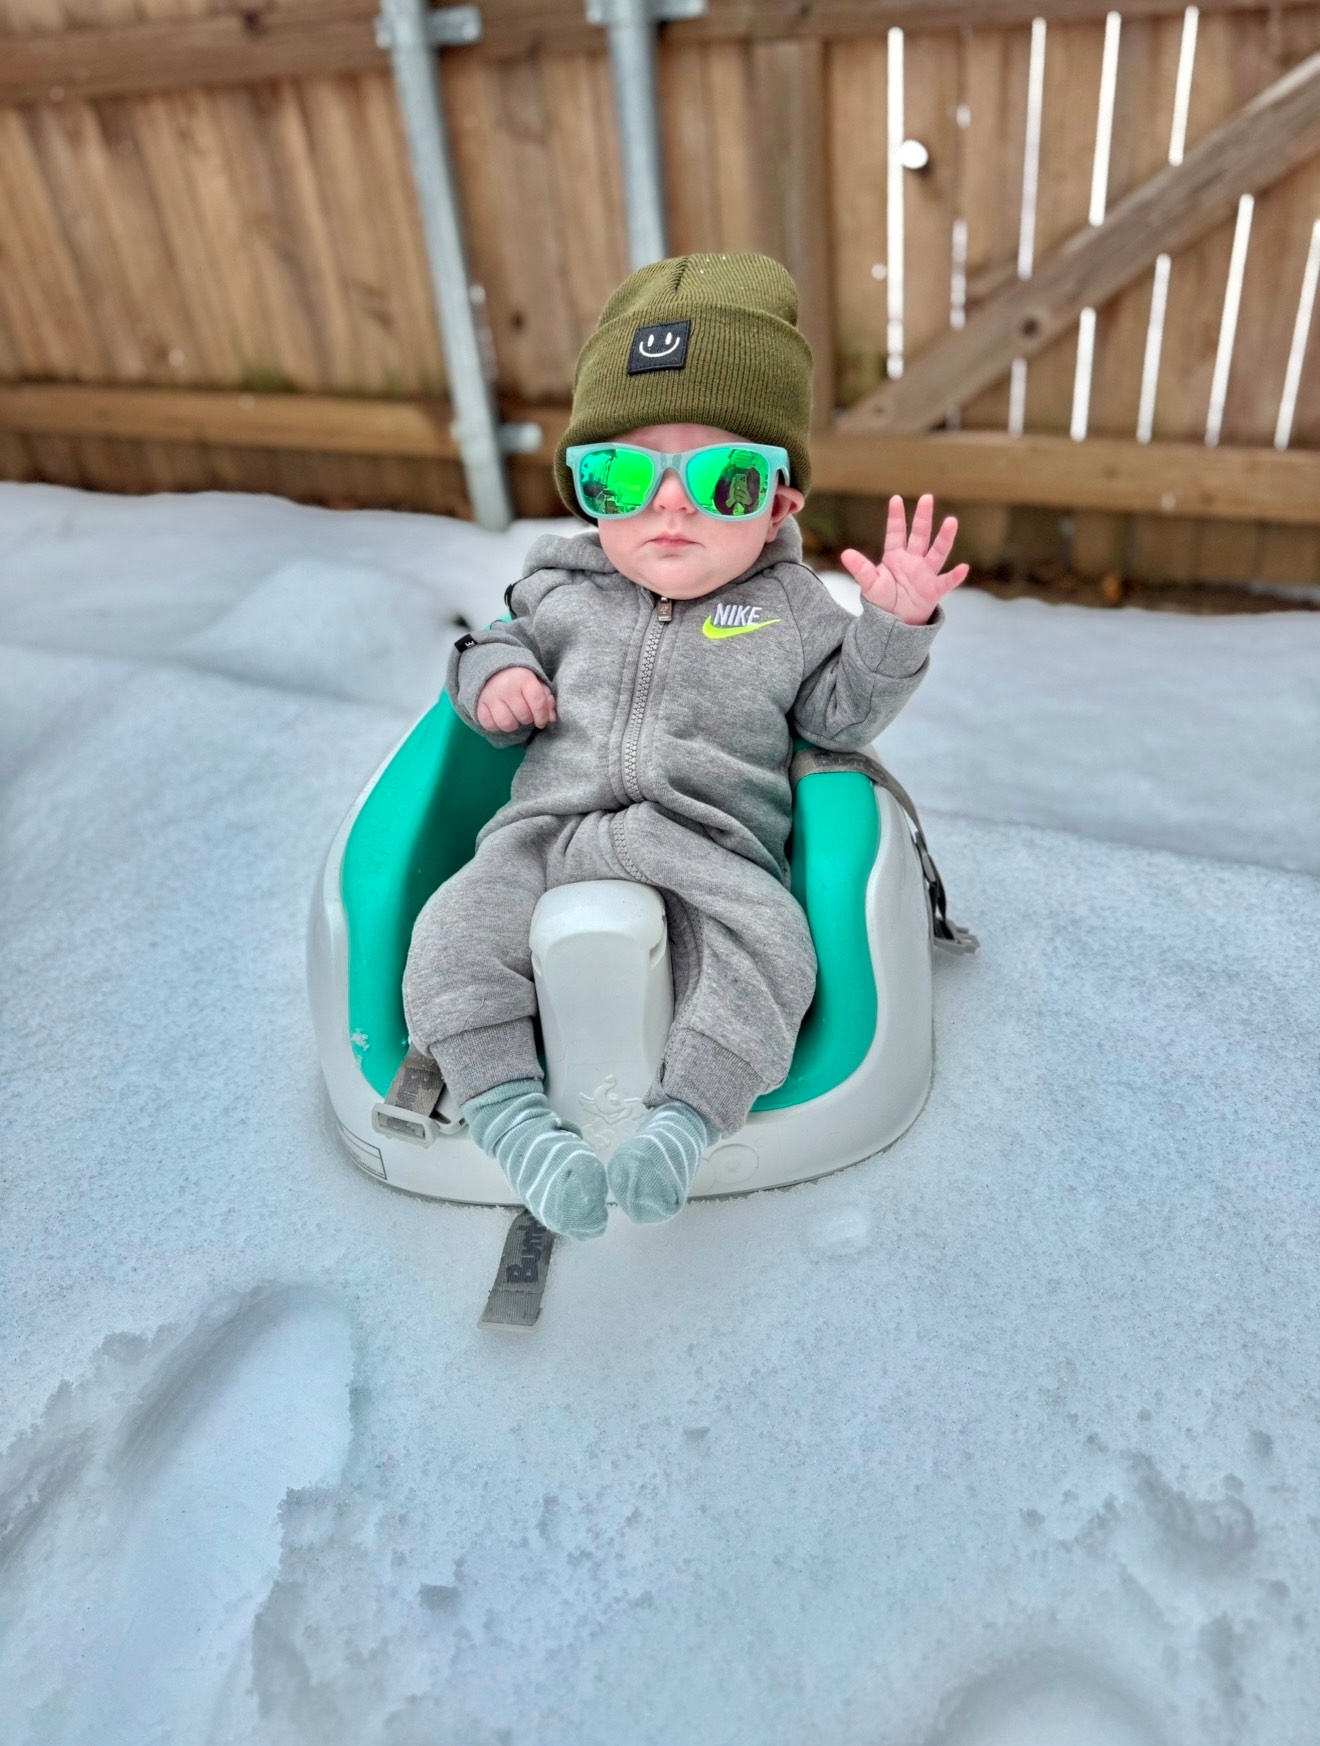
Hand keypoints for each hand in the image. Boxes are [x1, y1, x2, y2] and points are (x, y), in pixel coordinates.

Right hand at [476, 666, 557, 732]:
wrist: (491, 668)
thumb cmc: (519, 679)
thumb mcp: (536, 684)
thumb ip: (546, 700)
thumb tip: (551, 719)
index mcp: (524, 678)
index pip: (538, 703)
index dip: (542, 717)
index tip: (541, 721)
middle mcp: (507, 687)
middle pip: (524, 716)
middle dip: (527, 719)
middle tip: (524, 713)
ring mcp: (491, 696)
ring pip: (507, 724)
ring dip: (513, 725)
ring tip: (513, 717)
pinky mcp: (479, 704)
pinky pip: (490, 725)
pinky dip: (497, 726)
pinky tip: (500, 717)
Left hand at [839, 493, 968, 625]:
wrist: (895, 622)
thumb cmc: (883, 600)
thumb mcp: (870, 584)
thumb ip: (861, 569)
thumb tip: (845, 554)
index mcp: (896, 556)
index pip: (896, 533)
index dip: (896, 517)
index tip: (896, 499)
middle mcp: (913, 560)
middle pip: (920, 536)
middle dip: (923, 518)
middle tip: (927, 498)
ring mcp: (925, 574)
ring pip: (937, 553)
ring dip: (944, 538)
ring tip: (951, 521)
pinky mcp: (934, 590)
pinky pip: (946, 582)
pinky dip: (955, 576)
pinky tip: (963, 568)